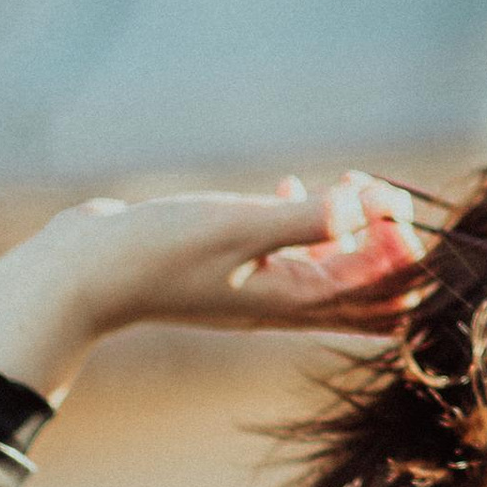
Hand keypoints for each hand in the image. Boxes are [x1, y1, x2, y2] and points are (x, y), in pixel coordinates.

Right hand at [0, 173, 420, 401]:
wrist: (83, 274)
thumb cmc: (159, 254)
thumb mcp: (241, 228)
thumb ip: (308, 219)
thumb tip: (368, 206)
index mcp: (297, 303)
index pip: (383, 299)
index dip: (403, 254)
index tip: (391, 205)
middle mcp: (285, 304)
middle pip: (367, 291)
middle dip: (386, 243)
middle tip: (378, 194)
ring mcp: (257, 287)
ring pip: (330, 267)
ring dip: (350, 227)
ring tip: (347, 182)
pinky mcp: (230, 267)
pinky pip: (287, 251)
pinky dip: (303, 221)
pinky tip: (288, 188)